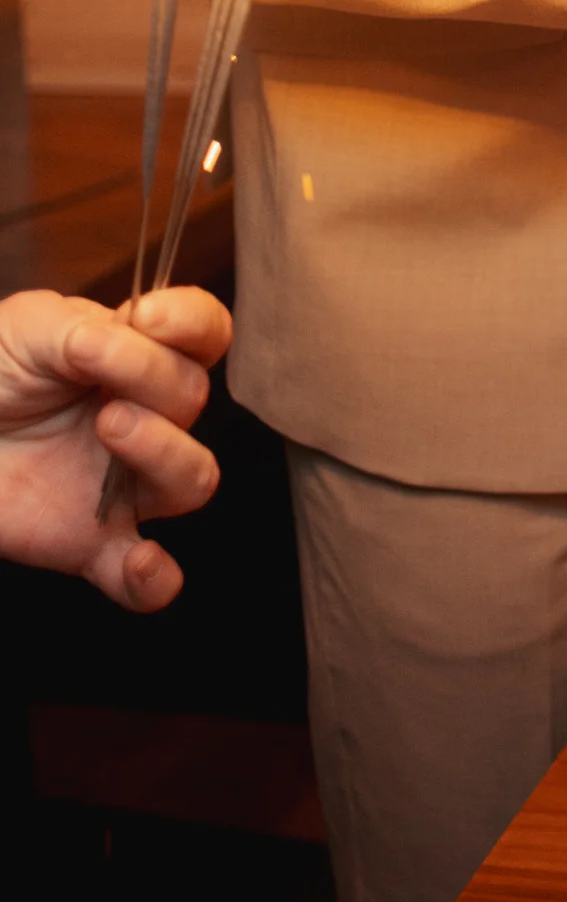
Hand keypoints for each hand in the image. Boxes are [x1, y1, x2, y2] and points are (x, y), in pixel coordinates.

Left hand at [0, 285, 230, 609]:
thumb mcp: (27, 326)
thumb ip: (79, 326)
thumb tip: (129, 333)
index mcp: (135, 358)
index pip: (204, 335)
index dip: (194, 324)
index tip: (148, 317)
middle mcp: (144, 420)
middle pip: (195, 398)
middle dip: (155, 379)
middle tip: (97, 376)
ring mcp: (123, 487)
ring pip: (193, 480)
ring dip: (166, 451)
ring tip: (109, 427)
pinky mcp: (90, 547)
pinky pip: (144, 584)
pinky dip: (155, 579)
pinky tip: (142, 559)